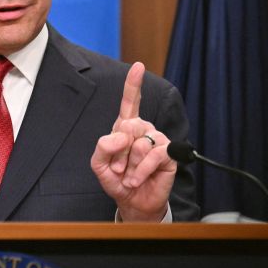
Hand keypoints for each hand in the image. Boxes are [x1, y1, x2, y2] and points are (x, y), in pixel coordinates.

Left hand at [90, 62, 176, 221]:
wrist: (132, 201)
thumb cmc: (117, 179)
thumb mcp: (99, 164)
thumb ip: (104, 146)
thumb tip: (122, 135)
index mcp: (126, 127)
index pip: (130, 102)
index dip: (133, 84)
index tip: (138, 66)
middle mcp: (144, 130)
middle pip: (128, 126)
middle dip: (118, 152)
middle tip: (118, 168)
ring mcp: (158, 141)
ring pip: (140, 144)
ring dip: (129, 165)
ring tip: (129, 175)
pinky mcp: (169, 155)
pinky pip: (152, 156)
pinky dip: (140, 171)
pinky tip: (136, 179)